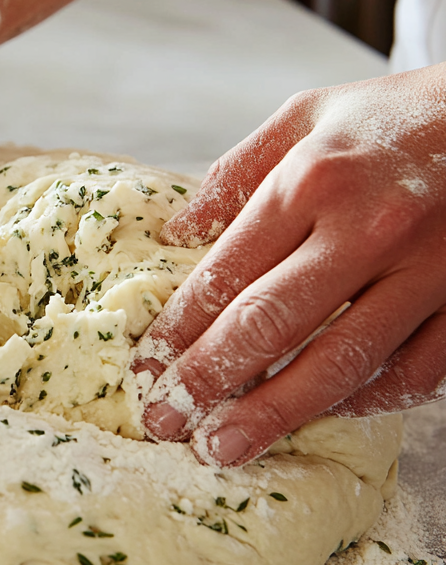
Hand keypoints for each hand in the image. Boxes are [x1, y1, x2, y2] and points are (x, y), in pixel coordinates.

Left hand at [136, 63, 445, 465]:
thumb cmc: (396, 118)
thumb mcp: (306, 115)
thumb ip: (237, 171)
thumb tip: (177, 232)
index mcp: (315, 178)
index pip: (228, 272)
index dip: (179, 328)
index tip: (146, 367)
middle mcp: (369, 229)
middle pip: (271, 325)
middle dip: (208, 381)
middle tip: (165, 423)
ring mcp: (429, 271)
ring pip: (340, 363)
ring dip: (275, 414)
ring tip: (223, 449)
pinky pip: (415, 372)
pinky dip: (365, 400)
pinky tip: (323, 413)